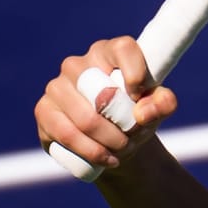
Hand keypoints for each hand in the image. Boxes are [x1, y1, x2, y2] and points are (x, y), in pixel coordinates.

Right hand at [34, 37, 178, 172]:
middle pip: (102, 92)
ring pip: (85, 119)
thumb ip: (163, 103)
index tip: (141, 95)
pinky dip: (90, 151)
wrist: (114, 141)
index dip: (136, 71)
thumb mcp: (158, 108)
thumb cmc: (137, 115)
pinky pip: (66, 133)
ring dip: (109, 141)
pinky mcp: (43, 110)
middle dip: (123, 123)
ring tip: (122, 149)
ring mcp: (56, 86)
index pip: (123, 49)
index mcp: (109, 52)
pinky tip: (105, 158)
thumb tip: (142, 112)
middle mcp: (78, 65)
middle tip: (133, 136)